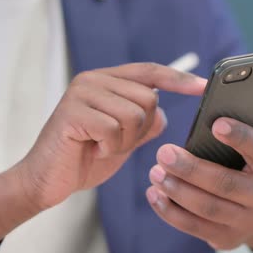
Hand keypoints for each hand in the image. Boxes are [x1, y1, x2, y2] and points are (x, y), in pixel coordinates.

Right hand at [14, 63, 205, 210]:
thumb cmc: (86, 157)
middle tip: (116, 142)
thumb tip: (163, 111)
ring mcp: (81, 93)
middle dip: (141, 130)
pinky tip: (93, 150)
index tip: (204, 87)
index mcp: (107, 81)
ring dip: (125, 141)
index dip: (179, 79)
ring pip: (134, 115)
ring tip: (102, 146)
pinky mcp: (72, 112)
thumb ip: (145, 123)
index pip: (150, 72)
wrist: (49, 180)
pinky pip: (113, 129)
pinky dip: (109, 148)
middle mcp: (93, 80)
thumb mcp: (125, 139)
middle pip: (148, 98)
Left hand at [146, 99, 252, 249]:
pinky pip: (194, 227)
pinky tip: (155, 193)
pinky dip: (170, 211)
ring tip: (155, 171)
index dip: (240, 138)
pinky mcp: (227, 240)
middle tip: (163, 152)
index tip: (216, 124)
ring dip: (176, 190)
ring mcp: (248, 224)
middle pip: (226, 184)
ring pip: (207, 208)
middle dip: (191, 169)